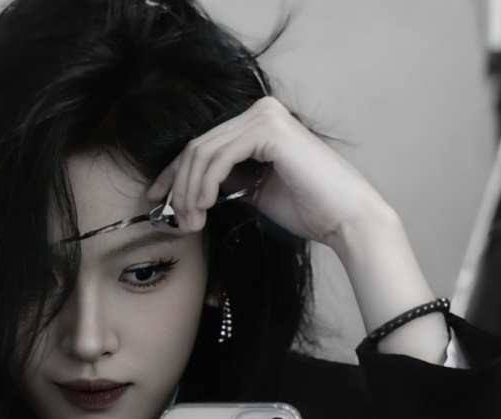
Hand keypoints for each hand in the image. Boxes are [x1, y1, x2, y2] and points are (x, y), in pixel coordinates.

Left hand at [146, 96, 391, 247]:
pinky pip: (219, 158)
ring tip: (191, 224)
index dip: (174, 172)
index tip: (158, 199)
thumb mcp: (255, 192)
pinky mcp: (269, 130)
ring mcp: (265, 116)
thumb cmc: (307, 209)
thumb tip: (192, 189)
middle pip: (197, 147)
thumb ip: (228, 181)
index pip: (202, 145)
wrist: (343, 218)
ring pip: (203, 153)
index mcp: (257, 123)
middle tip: (178, 222)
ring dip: (190, 193)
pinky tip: (205, 208)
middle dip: (180, 188)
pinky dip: (205, 185)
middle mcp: (260, 111)